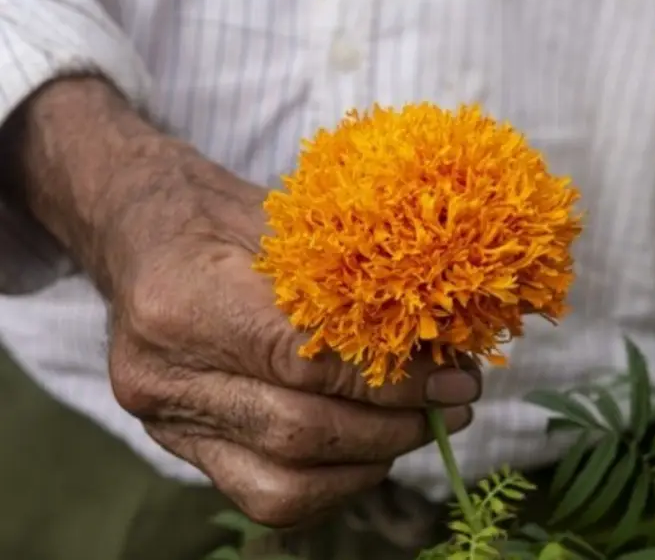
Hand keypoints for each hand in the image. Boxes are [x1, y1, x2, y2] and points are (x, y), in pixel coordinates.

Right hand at [11, 78, 477, 526]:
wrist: (141, 230)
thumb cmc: (223, 217)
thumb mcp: (289, 226)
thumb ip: (357, 287)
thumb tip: (448, 345)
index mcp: (186, 303)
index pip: (306, 363)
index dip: (392, 381)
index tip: (455, 376)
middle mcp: (163, 374)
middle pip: (299, 432)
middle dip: (394, 426)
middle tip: (455, 405)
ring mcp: (165, 419)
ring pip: (281, 483)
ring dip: (371, 461)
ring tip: (423, 427)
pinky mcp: (177, 445)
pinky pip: (264, 495)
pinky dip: (333, 482)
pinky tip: (372, 450)